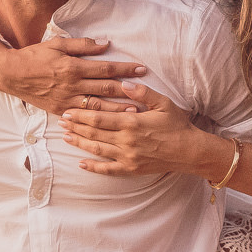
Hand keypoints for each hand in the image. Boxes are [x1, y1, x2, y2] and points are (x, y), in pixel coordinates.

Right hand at [0, 37, 145, 115]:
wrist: (11, 74)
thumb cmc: (34, 56)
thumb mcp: (58, 44)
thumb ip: (83, 45)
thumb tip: (105, 44)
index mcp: (73, 66)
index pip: (106, 68)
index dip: (125, 68)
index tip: (142, 69)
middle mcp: (72, 85)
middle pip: (106, 88)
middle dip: (128, 89)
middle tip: (147, 91)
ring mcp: (67, 100)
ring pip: (98, 106)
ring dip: (118, 109)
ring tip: (136, 111)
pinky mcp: (61, 110)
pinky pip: (83, 116)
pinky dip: (98, 119)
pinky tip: (111, 122)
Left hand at [59, 81, 202, 175]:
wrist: (190, 151)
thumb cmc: (177, 125)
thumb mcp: (163, 103)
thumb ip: (142, 92)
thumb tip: (124, 82)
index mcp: (132, 123)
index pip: (99, 118)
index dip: (81, 115)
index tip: (68, 111)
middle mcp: (126, 141)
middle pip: (94, 133)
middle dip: (75, 127)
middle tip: (61, 122)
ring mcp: (127, 157)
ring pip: (97, 150)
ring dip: (79, 143)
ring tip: (65, 138)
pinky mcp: (131, 169)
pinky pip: (108, 169)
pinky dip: (93, 167)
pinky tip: (81, 163)